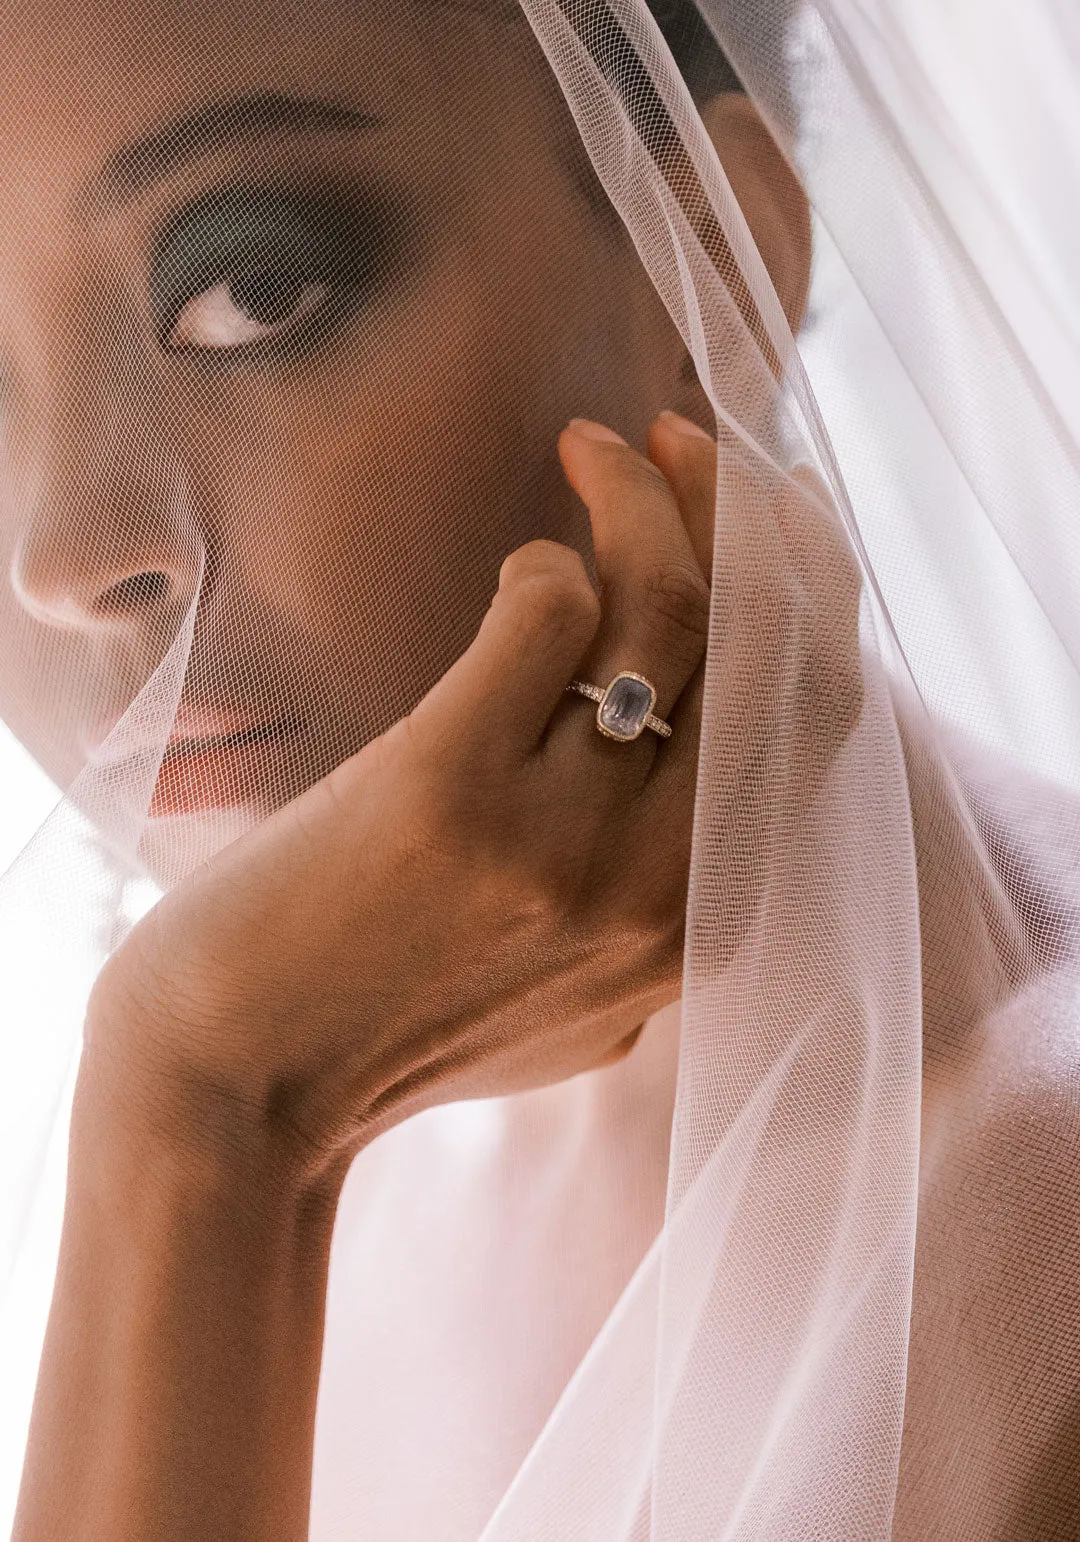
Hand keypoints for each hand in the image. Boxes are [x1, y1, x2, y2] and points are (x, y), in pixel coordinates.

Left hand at [86, 412, 860, 1184]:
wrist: (232, 1097)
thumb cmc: (388, 1039)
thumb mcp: (578, 1011)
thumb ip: (653, 921)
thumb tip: (685, 786)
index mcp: (695, 932)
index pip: (815, 723)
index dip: (809, 592)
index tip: (769, 514)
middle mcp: (654, 888)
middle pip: (762, 646)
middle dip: (743, 511)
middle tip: (685, 440)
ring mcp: (557, 840)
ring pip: (666, 609)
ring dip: (645, 497)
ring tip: (595, 450)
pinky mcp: (447, 788)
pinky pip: (548, 612)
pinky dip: (545, 560)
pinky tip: (515, 570)